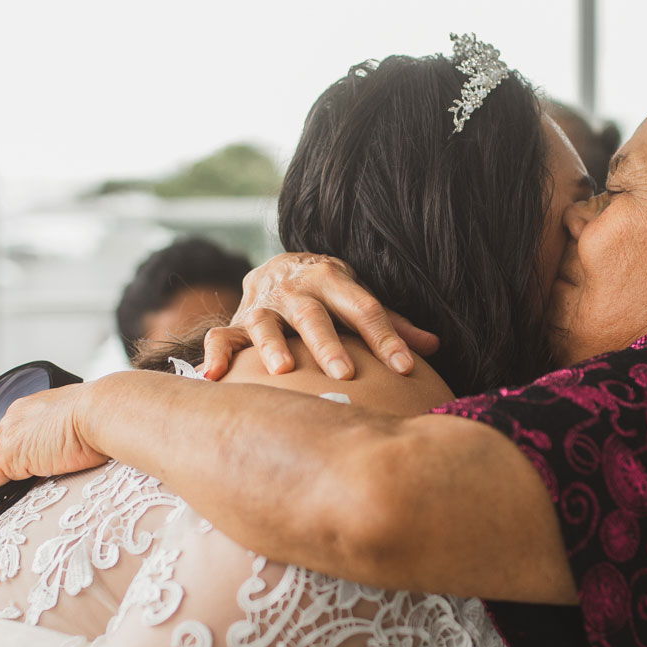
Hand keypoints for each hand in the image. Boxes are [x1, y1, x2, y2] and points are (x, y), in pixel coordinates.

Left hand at [0, 382, 109, 514]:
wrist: (105, 413)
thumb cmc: (105, 418)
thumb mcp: (82, 431)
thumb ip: (68, 443)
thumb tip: (71, 459)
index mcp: (35, 410)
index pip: (19, 443)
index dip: (20, 469)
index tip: (21, 488)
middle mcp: (17, 418)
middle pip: (3, 459)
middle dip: (6, 485)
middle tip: (8, 510)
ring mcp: (10, 435)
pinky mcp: (10, 455)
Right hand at [200, 253, 438, 381]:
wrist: (281, 266)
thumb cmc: (331, 295)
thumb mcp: (358, 299)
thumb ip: (392, 323)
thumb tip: (433, 347)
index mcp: (333, 279)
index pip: (364, 308)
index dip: (386, 338)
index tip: (405, 368)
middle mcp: (295, 288)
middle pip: (312, 314)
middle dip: (328, 343)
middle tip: (344, 374)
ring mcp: (262, 304)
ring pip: (263, 322)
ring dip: (271, 345)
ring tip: (282, 371)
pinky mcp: (235, 321)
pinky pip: (220, 336)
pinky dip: (214, 355)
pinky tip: (213, 379)